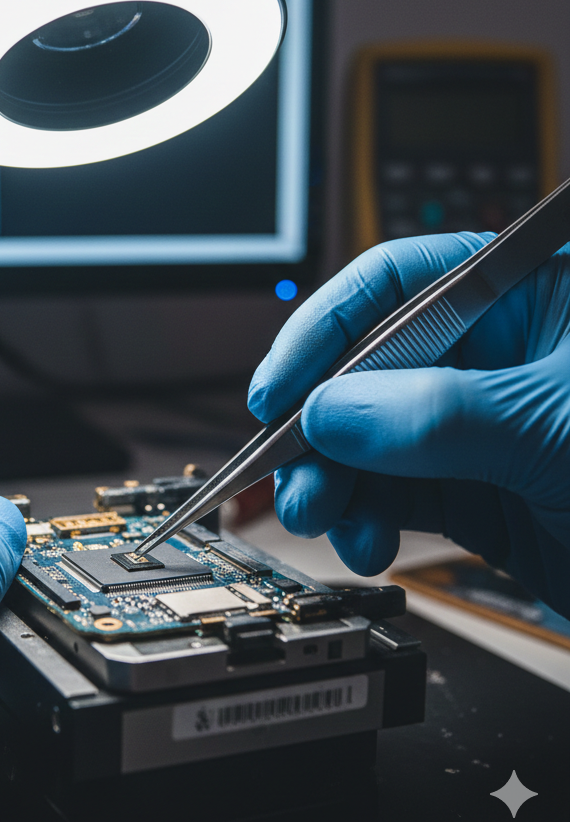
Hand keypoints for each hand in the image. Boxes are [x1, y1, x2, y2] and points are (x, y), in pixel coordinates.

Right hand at [247, 234, 569, 611]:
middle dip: (320, 424)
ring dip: (330, 479)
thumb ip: (440, 415)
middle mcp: (495, 358)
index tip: (281, 388)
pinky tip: (364, 538)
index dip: (327, 328)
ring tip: (317, 514)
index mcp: (530, 299)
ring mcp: (480, 428)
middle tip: (287, 469)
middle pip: (368, 369)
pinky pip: (391, 493)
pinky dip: (363, 517)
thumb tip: (332, 412)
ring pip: (369, 439)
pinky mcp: (478, 491)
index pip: (401, 283)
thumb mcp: (561, 428)